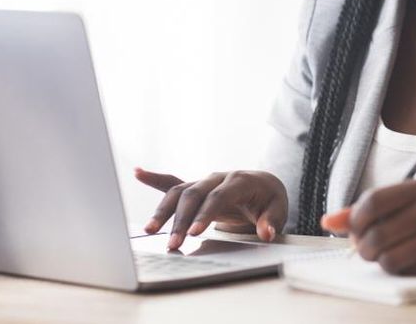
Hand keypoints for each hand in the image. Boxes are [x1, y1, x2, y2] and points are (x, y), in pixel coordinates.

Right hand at [135, 167, 287, 249]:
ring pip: (179, 191)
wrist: (263, 185)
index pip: (218, 197)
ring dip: (164, 210)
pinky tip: (138, 173)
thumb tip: (266, 233)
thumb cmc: (269, 199)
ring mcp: (204, 181)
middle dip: (181, 219)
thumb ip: (271, 221)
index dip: (206, 214)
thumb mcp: (277, 210)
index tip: (195, 233)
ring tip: (149, 230)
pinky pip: (172, 182)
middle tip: (173, 243)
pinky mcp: (195, 188)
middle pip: (194, 195)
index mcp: (239, 180)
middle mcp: (218, 177)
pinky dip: (155, 178)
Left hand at [321, 180, 415, 274]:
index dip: (355, 220)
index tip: (356, 230)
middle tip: (366, 248)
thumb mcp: (410, 200)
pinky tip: (404, 261)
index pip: (372, 203)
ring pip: (388, 256)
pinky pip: (407, 269)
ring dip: (378, 261)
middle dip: (363, 247)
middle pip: (377, 233)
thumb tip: (328, 222)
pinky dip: (397, 269)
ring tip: (383, 255)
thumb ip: (369, 209)